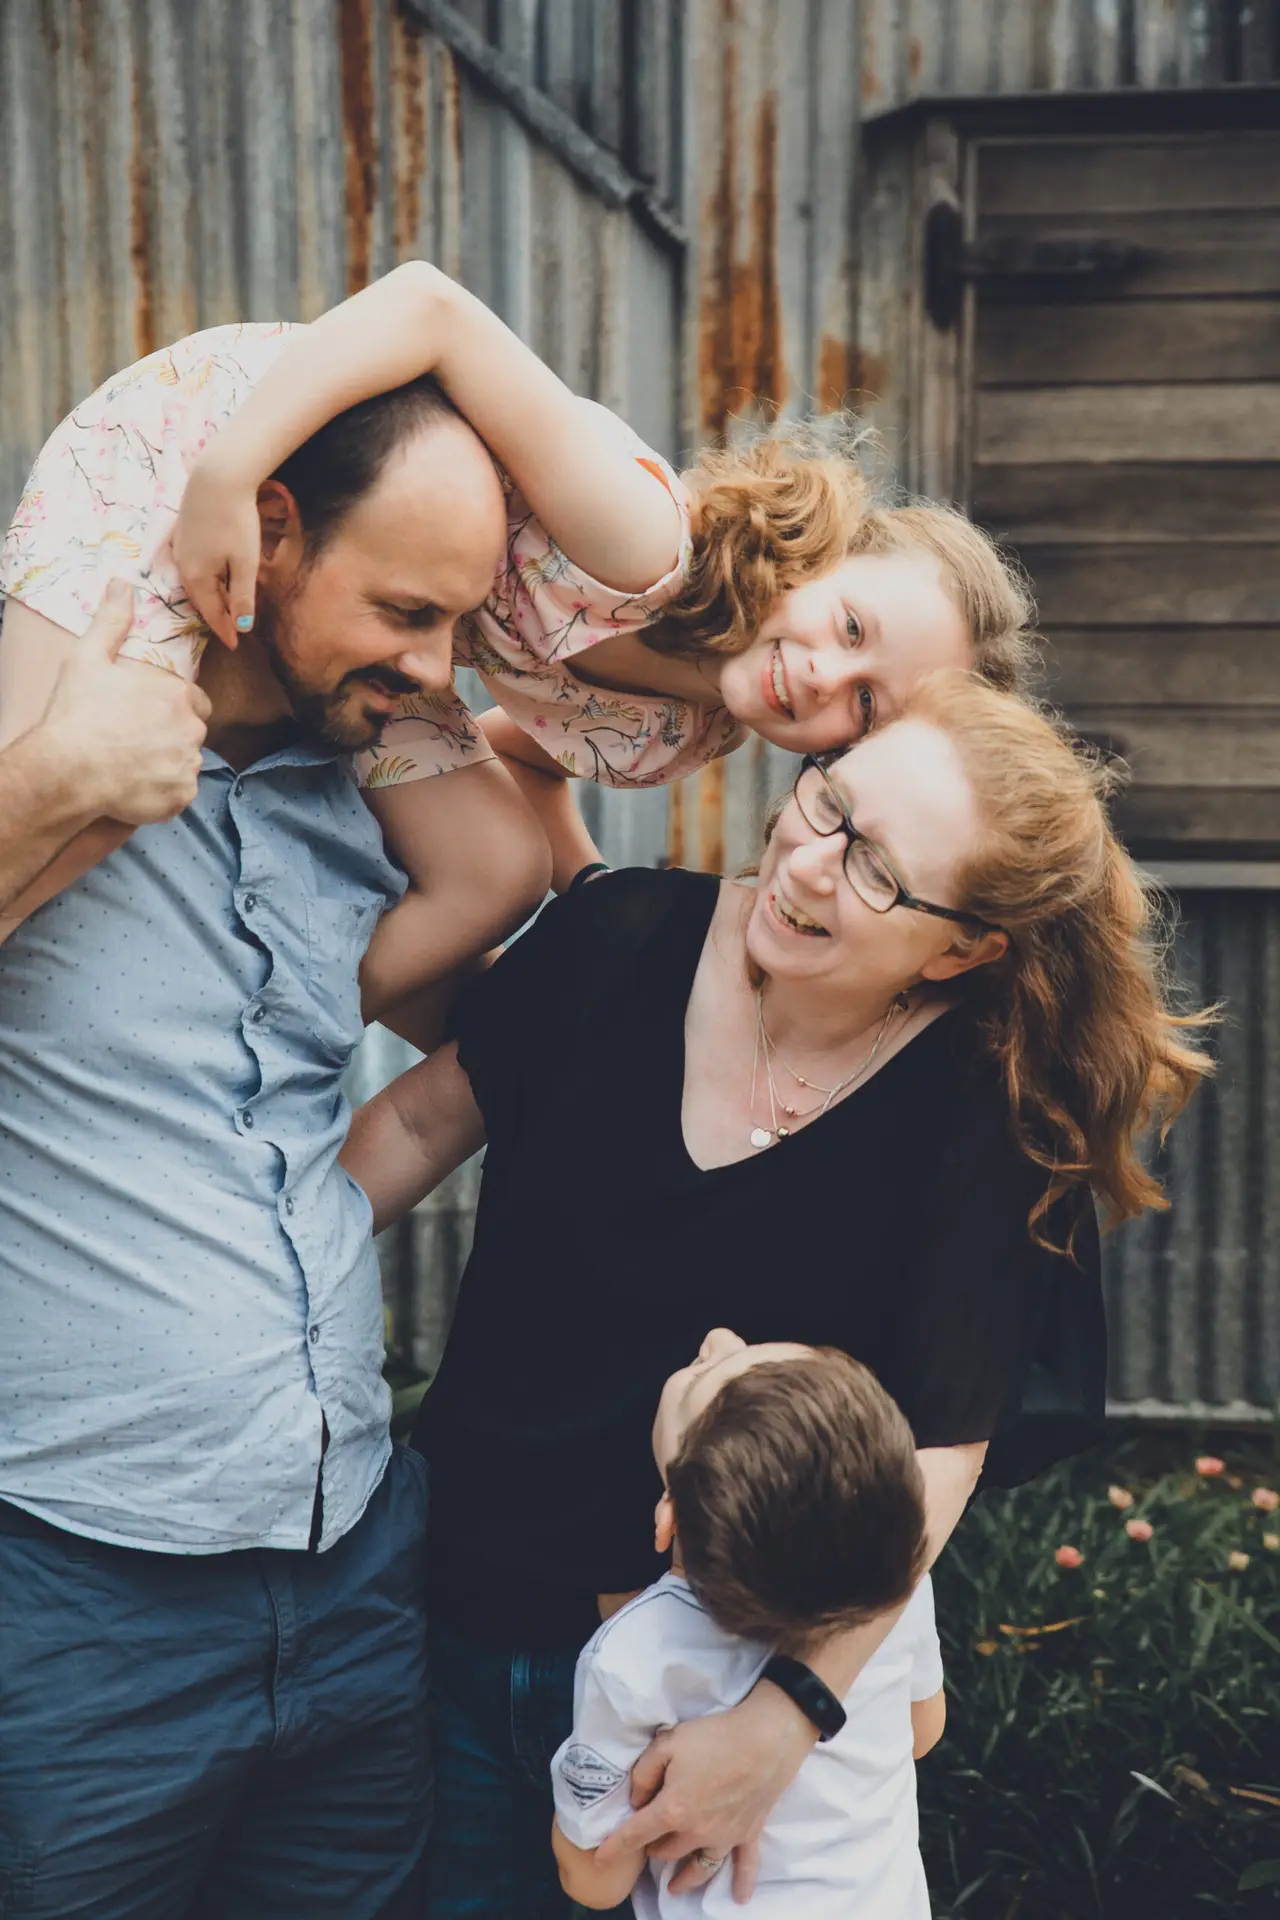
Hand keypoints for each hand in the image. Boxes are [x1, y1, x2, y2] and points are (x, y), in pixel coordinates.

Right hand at [42, 580, 209, 824]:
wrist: (67, 769)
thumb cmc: (77, 712)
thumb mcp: (89, 658)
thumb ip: (112, 621)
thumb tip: (122, 584)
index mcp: (177, 694)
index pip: (194, 701)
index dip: (172, 708)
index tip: (146, 716)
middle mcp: (192, 729)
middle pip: (191, 733)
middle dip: (170, 736)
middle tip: (133, 742)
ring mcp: (189, 765)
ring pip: (185, 763)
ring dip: (166, 764)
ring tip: (130, 766)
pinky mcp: (181, 797)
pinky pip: (179, 794)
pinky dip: (162, 793)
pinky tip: (134, 787)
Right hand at [173, 453, 262, 648]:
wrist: (218, 477)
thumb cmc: (235, 520)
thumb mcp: (245, 563)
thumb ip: (242, 597)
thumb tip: (241, 626)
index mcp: (197, 577)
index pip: (211, 613)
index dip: (224, 630)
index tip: (235, 645)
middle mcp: (182, 564)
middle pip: (200, 598)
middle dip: (215, 615)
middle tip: (230, 628)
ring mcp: (179, 546)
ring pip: (195, 580)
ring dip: (209, 594)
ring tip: (224, 604)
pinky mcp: (182, 530)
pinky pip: (192, 563)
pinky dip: (204, 575)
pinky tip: (212, 573)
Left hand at [594, 1684, 815, 1902]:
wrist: (764, 1738)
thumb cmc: (713, 1736)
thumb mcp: (667, 1743)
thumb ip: (644, 1773)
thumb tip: (636, 1800)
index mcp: (672, 1809)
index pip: (636, 1834)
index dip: (615, 1847)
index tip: (601, 1858)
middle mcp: (696, 1831)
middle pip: (667, 1850)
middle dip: (653, 1848)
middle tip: (647, 1842)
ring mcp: (724, 1837)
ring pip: (699, 1867)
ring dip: (684, 1878)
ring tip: (674, 1887)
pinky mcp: (749, 1833)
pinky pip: (745, 1865)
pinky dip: (742, 1883)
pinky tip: (740, 1898)